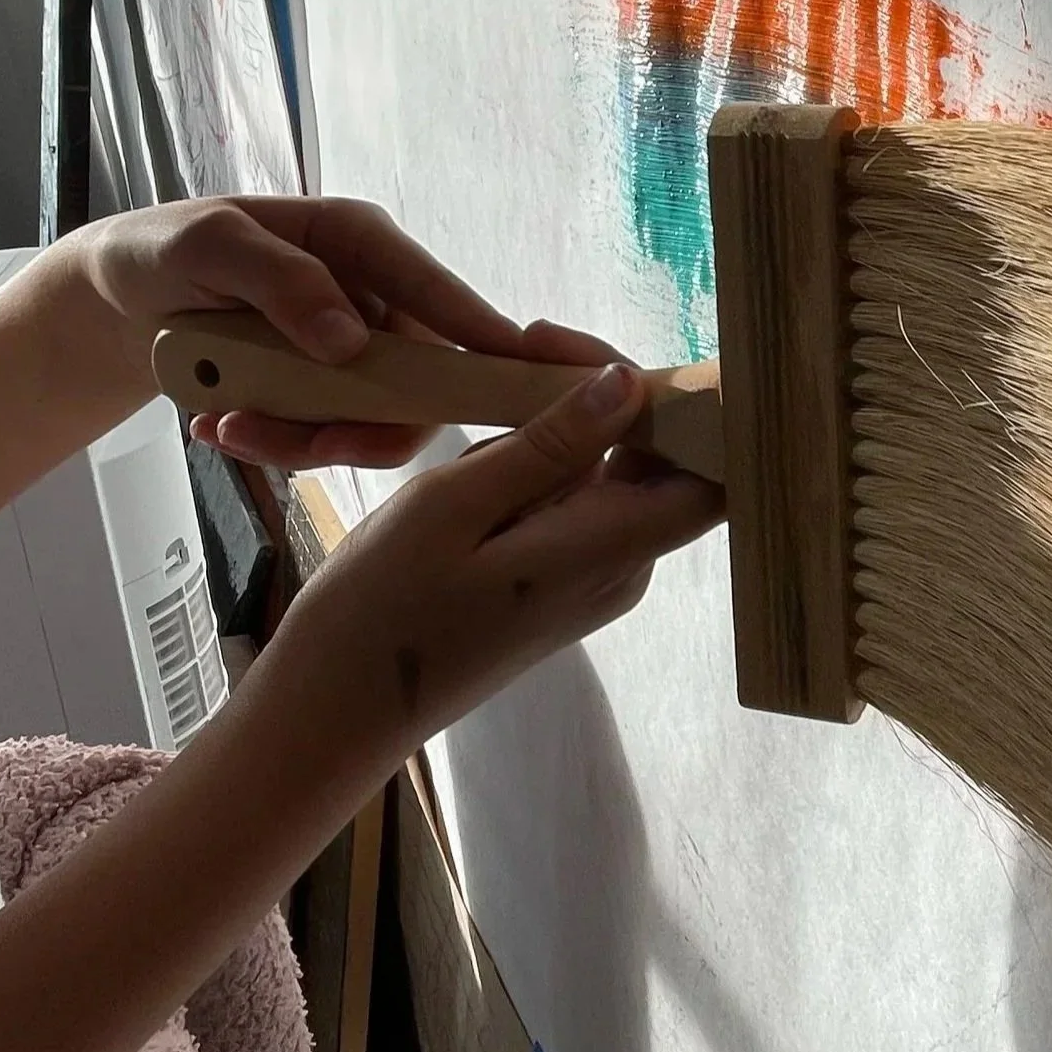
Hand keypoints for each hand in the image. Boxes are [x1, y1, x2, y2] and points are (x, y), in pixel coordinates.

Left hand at [72, 196, 534, 469]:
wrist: (119, 300)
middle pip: (417, 380)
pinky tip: (217, 427)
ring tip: (225, 429)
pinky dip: (275, 445)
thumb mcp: (206, 248)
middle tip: (297, 443)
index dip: (484, 335)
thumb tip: (352, 342)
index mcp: (358, 241)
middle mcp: (371, 298)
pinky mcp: (324, 395)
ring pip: (373, 423)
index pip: (437, 291)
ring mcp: (351, 352)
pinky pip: (327, 439)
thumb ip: (280, 281)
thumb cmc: (161, 251)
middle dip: (362, 423)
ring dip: (303, 441)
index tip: (520, 375)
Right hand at [269, 360, 723, 753]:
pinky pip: (579, 501)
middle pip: (664, 461)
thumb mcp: (453, 505)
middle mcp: (621, 568)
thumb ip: (548, 445)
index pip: (715, 475)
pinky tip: (479, 461)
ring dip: (565, 429)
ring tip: (489, 403)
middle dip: (614, 394)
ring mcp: (593, 578)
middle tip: (529, 346)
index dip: (694, 405)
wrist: (337, 704)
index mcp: (609, 551)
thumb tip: (629, 384)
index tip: (617, 358)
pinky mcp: (561, 582)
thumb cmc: (382, 608)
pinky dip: (542, 465)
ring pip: (616, 473)